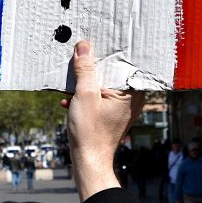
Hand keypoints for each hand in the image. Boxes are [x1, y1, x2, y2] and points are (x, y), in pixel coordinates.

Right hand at [61, 41, 144, 201]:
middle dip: (94, 66)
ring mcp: (122, 108)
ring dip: (86, 82)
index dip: (109, 51)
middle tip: (80, 54)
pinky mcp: (111, 115)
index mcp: (132, 92)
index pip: (124, 62)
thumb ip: (85, 69)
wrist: (88, 162)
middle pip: (112, 72)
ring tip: (72, 80)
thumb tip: (84, 47)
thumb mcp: (84, 95)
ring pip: (103, 85)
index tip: (98, 40)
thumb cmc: (90, 133)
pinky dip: (85, 96)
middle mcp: (131, 98)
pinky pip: (99, 97)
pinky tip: (69, 99)